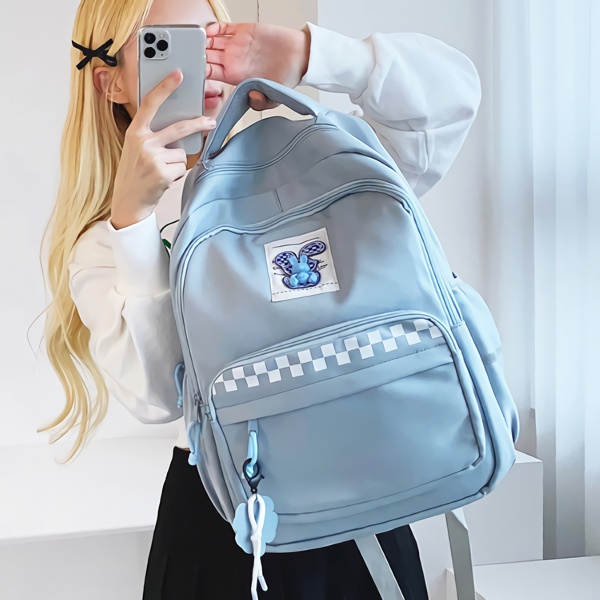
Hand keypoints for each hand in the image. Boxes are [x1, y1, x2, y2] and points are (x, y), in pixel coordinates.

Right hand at [110, 70, 216, 228]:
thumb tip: (182, 127)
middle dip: (197, 124)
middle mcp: (142, 142)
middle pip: (178, 129)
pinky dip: (176, 175)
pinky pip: (182, 168)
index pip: (150, 104)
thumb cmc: (135, 172)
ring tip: (161, 170)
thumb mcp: (136, 148)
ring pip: (182, 153)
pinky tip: (163, 180)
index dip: (165, 88)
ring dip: (177, 163)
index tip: (178, 74)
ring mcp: (152, 158)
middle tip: (211, 121)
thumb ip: (152, 135)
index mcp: (135, 131)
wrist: (128, 200)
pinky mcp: (162, 173)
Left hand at [205, 23, 310, 110]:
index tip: (196, 69)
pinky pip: (223, 27)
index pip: (212, 74)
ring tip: (196, 41)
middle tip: (190, 53)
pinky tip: (209, 30)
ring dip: (203, 41)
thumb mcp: (273, 98)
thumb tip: (250, 96)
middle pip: (208, 56)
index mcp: (237, 76)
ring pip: (213, 41)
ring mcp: (237, 44)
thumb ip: (260, 102)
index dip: (202, 71)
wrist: (301, 56)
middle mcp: (234, 60)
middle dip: (198, 55)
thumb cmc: (287, 77)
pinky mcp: (244, 30)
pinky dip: (214, 27)